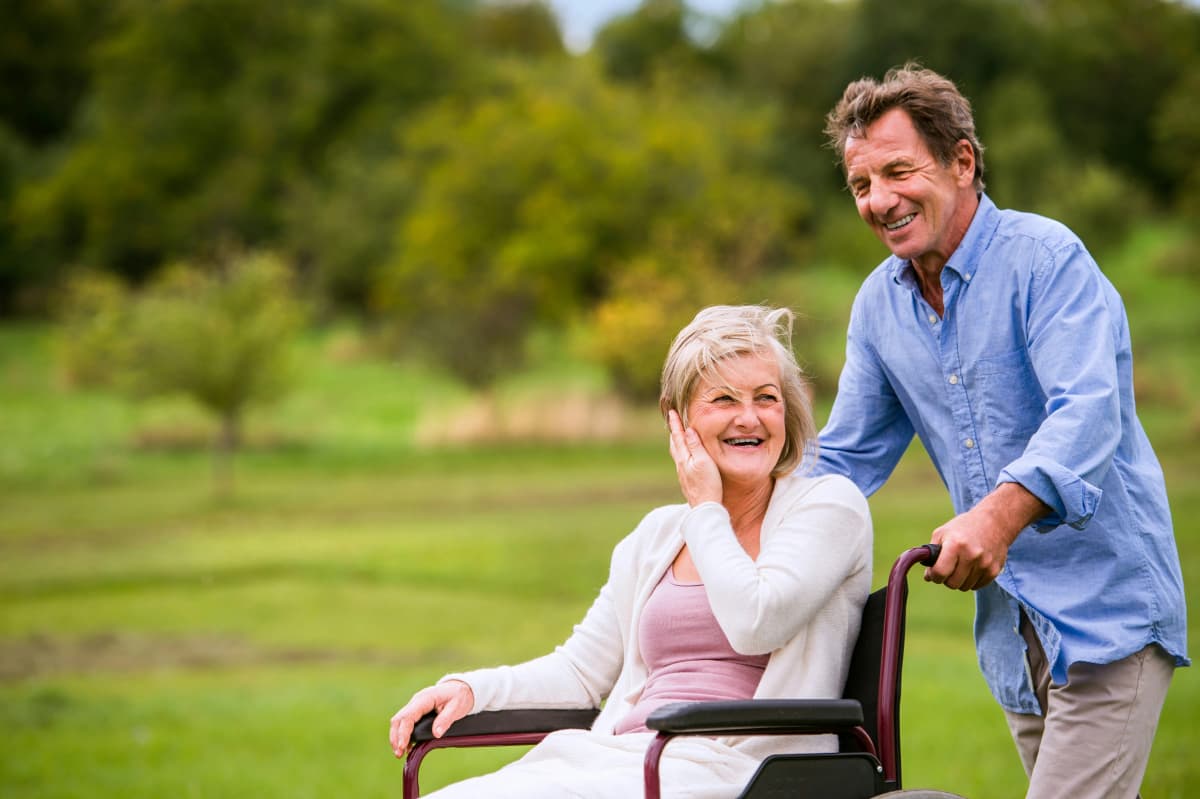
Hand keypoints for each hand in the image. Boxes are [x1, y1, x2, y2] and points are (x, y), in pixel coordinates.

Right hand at [389, 680, 474, 757]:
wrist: (461, 687)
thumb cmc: (459, 696)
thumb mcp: (457, 707)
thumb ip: (446, 719)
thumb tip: (436, 734)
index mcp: (425, 699)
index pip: (408, 716)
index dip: (403, 732)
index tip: (402, 746)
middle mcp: (416, 701)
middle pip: (399, 719)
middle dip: (396, 737)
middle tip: (399, 754)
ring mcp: (415, 706)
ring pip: (400, 721)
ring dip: (397, 737)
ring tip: (400, 753)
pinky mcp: (417, 711)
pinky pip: (405, 722)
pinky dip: (402, 734)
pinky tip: (406, 746)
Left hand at [667, 410, 721, 505]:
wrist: (705, 508)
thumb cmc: (708, 484)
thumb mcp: (704, 462)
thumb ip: (696, 446)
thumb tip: (688, 430)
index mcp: (683, 458)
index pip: (678, 436)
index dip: (675, 424)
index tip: (671, 412)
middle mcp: (680, 465)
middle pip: (674, 444)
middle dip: (673, 431)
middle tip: (672, 420)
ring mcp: (683, 473)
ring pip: (677, 453)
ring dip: (676, 442)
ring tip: (676, 435)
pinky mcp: (687, 480)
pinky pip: (681, 461)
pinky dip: (681, 452)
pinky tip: (685, 456)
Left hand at [925, 483, 1047, 590]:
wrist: (995, 522)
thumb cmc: (963, 527)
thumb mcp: (942, 533)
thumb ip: (931, 554)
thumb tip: (928, 577)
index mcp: (955, 544)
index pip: (940, 572)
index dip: (934, 575)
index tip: (934, 572)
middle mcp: (971, 555)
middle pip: (952, 583)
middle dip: (946, 578)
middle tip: (948, 568)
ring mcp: (985, 564)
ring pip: (965, 587)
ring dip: (960, 580)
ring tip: (961, 565)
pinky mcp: (994, 570)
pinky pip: (977, 586)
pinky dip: (972, 580)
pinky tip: (972, 566)